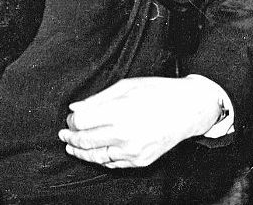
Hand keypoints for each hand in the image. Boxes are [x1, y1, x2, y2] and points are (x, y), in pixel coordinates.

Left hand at [59, 76, 225, 167]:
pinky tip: (94, 154)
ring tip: (72, 148)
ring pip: (97, 156)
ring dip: (81, 152)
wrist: (189, 109)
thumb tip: (75, 109)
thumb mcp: (126, 86)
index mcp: (119, 112)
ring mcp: (133, 151)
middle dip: (70, 138)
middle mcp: (125, 135)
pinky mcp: (140, 161)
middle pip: (85, 141)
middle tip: (63, 135)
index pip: (82, 122)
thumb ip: (97, 100)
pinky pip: (113, 164)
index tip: (70, 118)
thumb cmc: (158, 93)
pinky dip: (100, 159)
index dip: (72, 121)